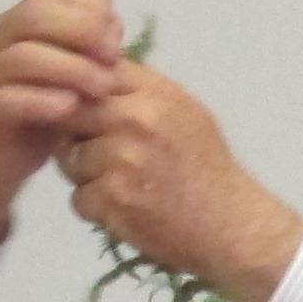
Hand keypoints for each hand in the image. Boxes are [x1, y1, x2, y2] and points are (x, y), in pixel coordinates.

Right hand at [0, 0, 122, 249]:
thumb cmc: (38, 117)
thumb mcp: (69, 74)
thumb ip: (85, 37)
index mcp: (17, 27)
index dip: (85, 9)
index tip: (117, 32)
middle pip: (32, 17)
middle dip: (79, 31)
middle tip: (115, 55)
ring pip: (21, 57)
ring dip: (69, 68)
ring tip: (103, 87)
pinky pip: (7, 100)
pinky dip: (42, 101)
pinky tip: (72, 109)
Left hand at [58, 64, 302, 301]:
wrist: (233, 227)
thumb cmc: (209, 169)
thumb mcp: (186, 113)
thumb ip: (141, 92)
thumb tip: (92, 74)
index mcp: (155, 94)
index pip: (93, 74)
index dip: (84, 95)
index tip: (95, 115)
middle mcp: (135, 119)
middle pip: (70, 113)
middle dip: (77, 134)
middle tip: (103, 155)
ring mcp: (121, 159)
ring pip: (69, 158)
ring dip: (86, 176)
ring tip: (124, 187)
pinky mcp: (112, 198)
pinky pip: (79, 198)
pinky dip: (97, 209)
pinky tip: (127, 210)